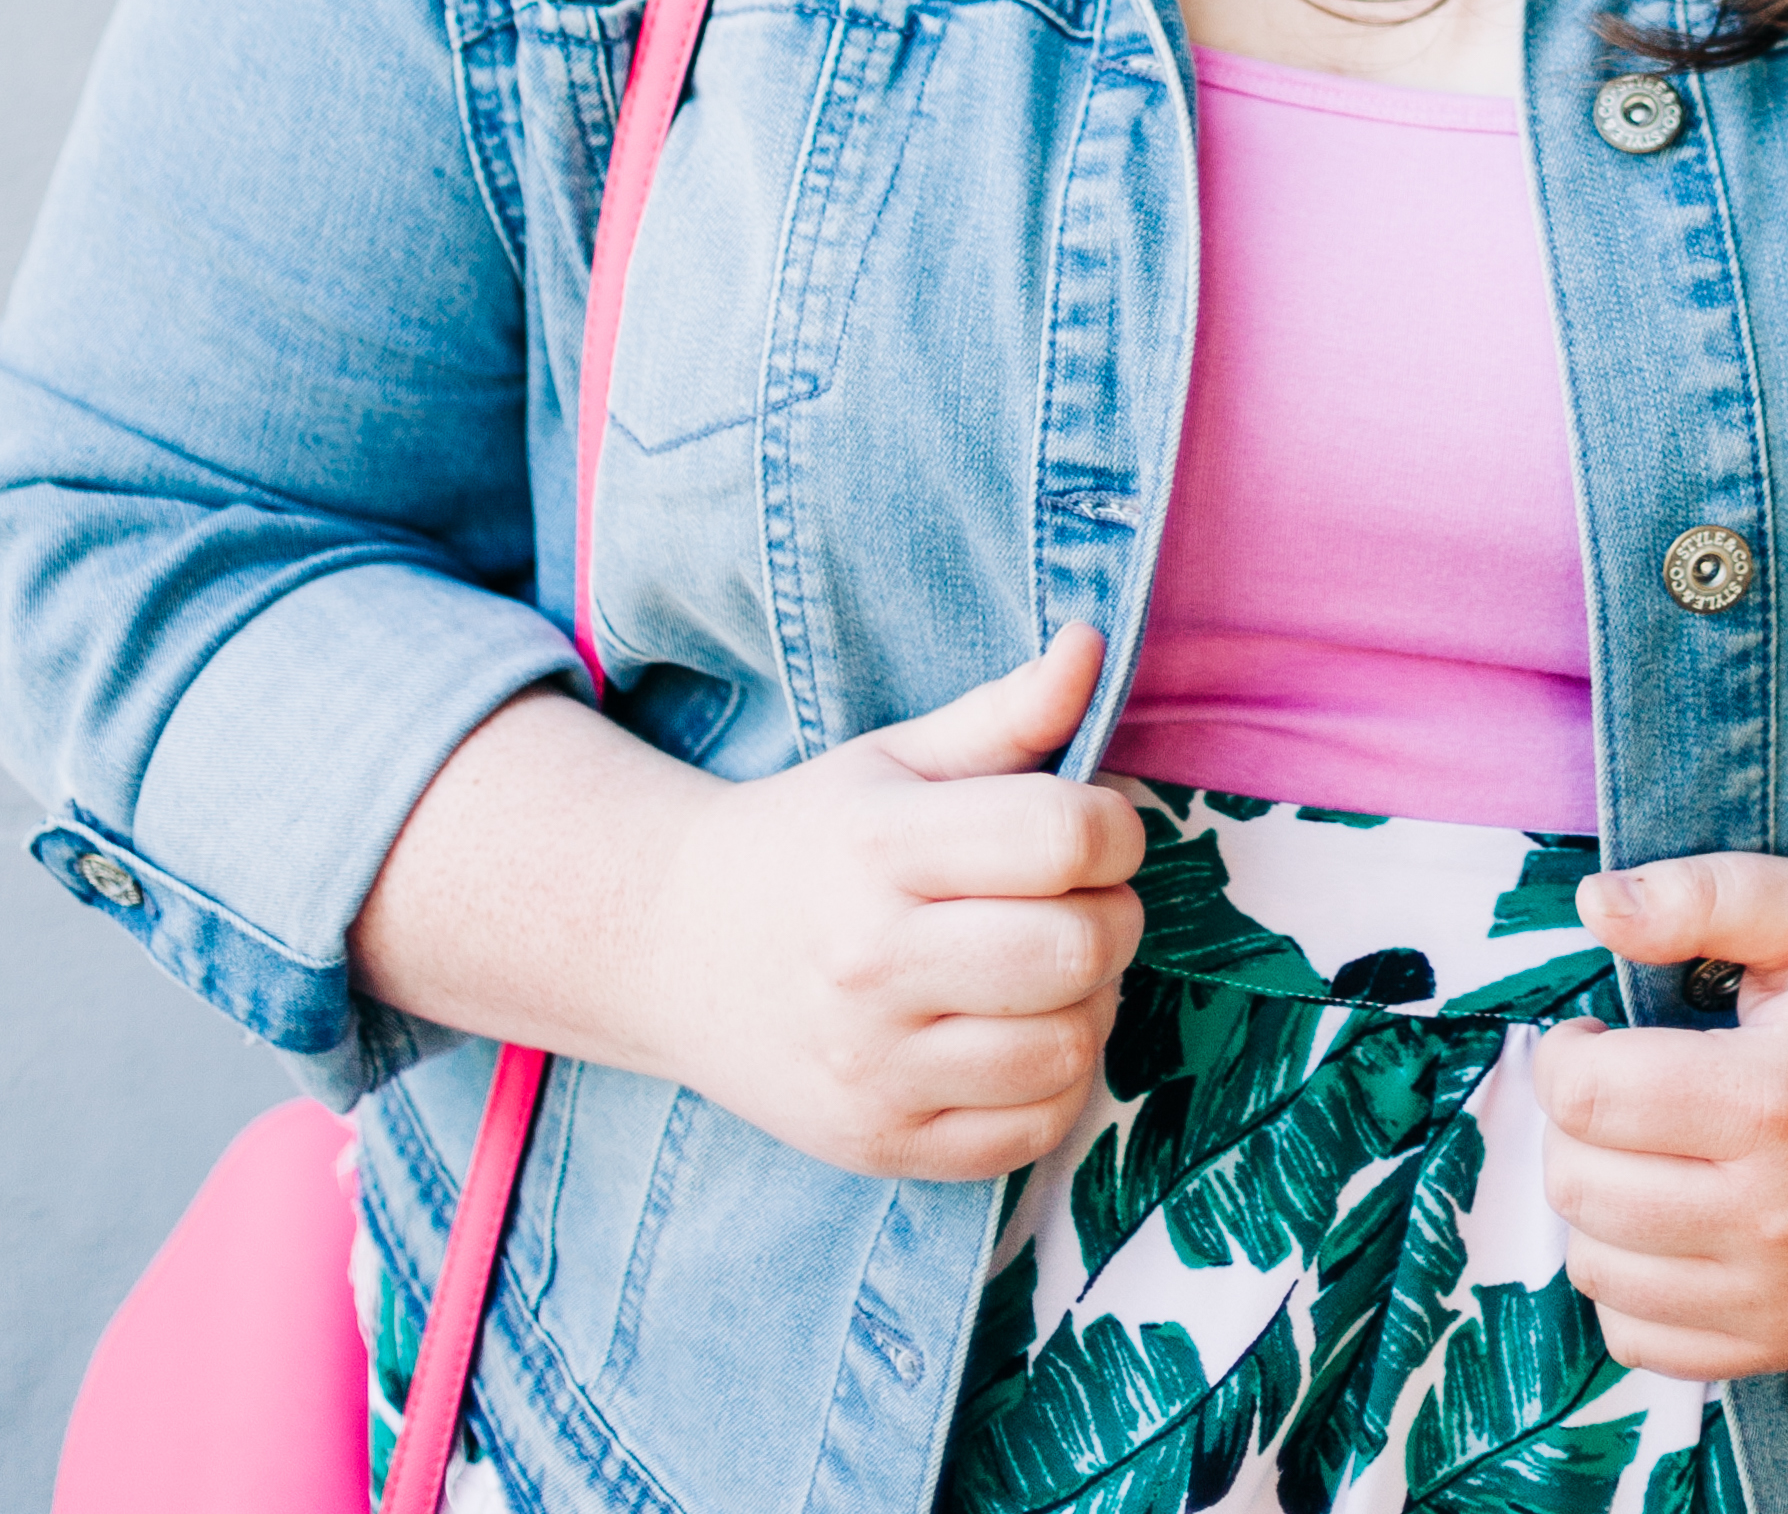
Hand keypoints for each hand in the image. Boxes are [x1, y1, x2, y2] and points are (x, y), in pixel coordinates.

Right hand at [634, 623, 1144, 1182]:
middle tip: (1080, 899)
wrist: (673, 950)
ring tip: (1051, 967)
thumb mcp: (895, 758)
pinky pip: (1034, 1130)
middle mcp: (869, 962)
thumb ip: (1006, 712)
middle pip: (1078, 949)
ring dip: (1092, 1002)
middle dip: (1113, 915)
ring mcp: (872, 1068)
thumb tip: (1094, 644)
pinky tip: (1021, 1033)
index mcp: (879, 847)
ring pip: (1067, 1047)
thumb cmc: (810, 841)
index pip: (1062, 836)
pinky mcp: (881, 1144)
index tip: (1097, 827)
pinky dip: (1056, 1082)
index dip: (1114, 827)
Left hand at [1534, 840, 1787, 1382]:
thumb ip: (1698, 895)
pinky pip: (1646, 1342)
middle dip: (1576, 1126)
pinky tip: (1669, 1223)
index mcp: (1771, 1096)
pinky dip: (1632, 1286)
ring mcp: (1785, 1293)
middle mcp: (1775, 1212)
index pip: (1586, 1099)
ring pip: (1598, 1268)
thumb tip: (1592, 906)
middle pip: (1579, 1186)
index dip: (1566, 1056)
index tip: (1598, 1035)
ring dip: (1596, 1205)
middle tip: (1620, 1088)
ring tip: (1647, 1153)